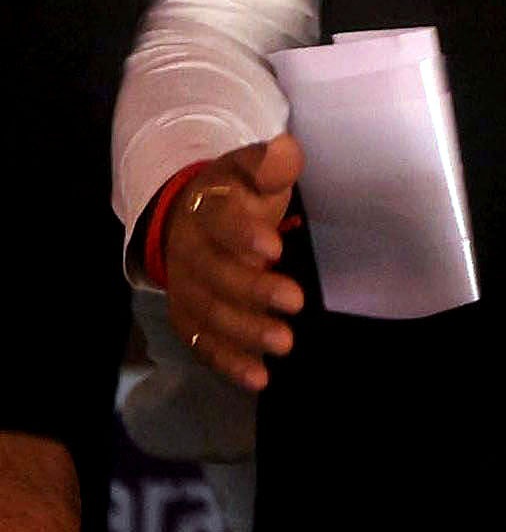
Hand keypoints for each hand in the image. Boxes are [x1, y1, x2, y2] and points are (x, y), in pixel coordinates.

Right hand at [161, 134, 305, 390]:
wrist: (189, 216)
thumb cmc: (238, 193)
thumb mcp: (252, 169)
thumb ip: (270, 162)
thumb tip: (283, 153)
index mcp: (206, 209)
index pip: (220, 221)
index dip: (242, 235)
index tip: (273, 248)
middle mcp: (189, 251)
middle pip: (215, 274)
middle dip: (253, 290)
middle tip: (295, 301)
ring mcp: (185, 288)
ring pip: (209, 313)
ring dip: (245, 331)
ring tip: (284, 343)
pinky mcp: (189, 317)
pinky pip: (204, 343)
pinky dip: (229, 362)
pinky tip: (259, 378)